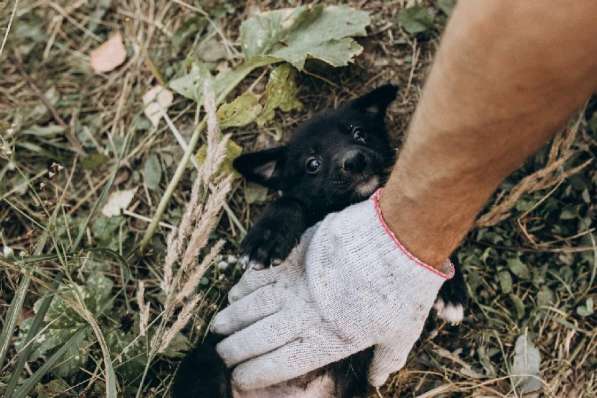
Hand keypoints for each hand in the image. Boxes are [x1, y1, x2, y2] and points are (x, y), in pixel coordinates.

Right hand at [212, 190, 453, 389]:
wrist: (398, 237)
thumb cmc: (404, 289)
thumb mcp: (401, 333)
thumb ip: (385, 360)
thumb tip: (379, 381)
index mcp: (328, 341)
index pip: (280, 365)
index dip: (254, 375)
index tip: (239, 379)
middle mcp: (305, 317)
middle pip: (258, 339)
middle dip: (233, 350)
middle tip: (221, 354)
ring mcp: (296, 286)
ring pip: (252, 308)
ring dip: (231, 319)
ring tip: (218, 328)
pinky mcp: (294, 258)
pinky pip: (259, 277)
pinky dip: (242, 287)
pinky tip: (233, 295)